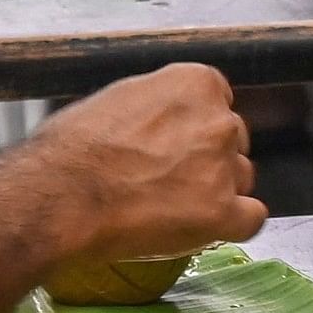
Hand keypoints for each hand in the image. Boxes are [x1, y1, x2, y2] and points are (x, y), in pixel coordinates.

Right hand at [23, 63, 265, 263]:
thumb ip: (158, 106)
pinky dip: (232, 225)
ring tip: (173, 206)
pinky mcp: (222, 212)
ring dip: (218, 191)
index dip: (196, 126)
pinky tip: (204, 228)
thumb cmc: (72, 149)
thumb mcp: (117, 99)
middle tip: (170, 177)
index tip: (176, 142)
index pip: (218, 101)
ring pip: (241, 178)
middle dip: (208, 157)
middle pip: (231, 140)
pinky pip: (251, 218)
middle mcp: (219, 120)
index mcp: (195, 84)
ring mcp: (224, 167)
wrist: (61, 196)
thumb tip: (162, 120)